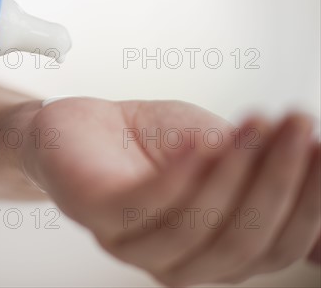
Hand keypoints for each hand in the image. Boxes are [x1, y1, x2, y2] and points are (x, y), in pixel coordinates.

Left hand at [22, 98, 319, 285]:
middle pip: (238, 243)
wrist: (84, 124)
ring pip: (193, 226)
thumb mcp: (224, 154)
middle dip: (276, 182)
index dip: (307, 204)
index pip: (272, 248)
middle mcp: (172, 259)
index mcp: (210, 253)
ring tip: (254, 126)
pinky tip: (198, 145)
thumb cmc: (154, 144)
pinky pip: (140, 205)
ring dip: (231, 173)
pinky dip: (175, 177)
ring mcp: (128, 241)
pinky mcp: (91, 211)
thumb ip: (265, 175)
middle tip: (294, 126)